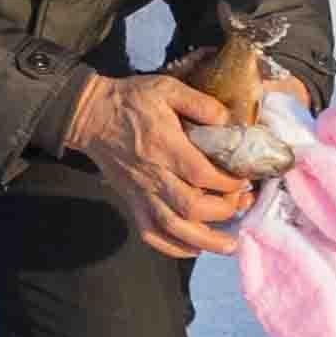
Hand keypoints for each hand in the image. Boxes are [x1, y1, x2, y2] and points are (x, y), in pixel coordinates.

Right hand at [65, 68, 257, 260]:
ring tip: (229, 246)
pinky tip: (194, 248)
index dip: (228, 183)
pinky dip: (173, 247)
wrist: (91, 116)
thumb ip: (200, 103)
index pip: (201, 174)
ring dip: (204, 241)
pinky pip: (150, 234)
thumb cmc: (131, 101)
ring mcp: (140, 193)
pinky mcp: (131, 202)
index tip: (245, 181)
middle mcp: (153, 175)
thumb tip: (229, 121)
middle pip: (191, 207)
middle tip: (243, 205)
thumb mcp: (167, 88)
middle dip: (223, 211)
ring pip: (173, 227)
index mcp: (165, 146)